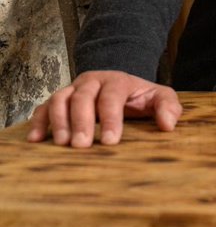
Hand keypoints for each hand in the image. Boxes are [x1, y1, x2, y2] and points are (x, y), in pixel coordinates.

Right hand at [26, 70, 181, 147]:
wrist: (122, 85)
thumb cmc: (141, 97)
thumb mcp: (160, 97)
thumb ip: (168, 107)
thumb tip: (168, 124)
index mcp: (117, 80)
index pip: (111, 97)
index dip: (111, 118)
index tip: (112, 141)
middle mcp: (92, 81)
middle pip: (82, 97)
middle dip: (81, 121)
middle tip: (82, 146)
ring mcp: (73, 89)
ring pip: (59, 99)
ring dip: (58, 121)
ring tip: (61, 144)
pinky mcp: (59, 100)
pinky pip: (44, 107)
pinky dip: (38, 121)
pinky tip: (35, 139)